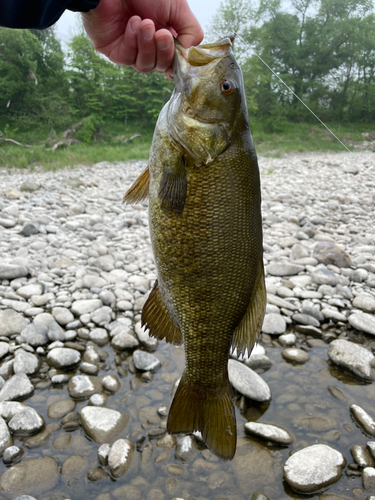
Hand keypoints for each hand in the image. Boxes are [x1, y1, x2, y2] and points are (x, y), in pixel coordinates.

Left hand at [81, 0, 202, 75]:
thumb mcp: (179, 9)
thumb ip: (191, 33)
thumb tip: (189, 56)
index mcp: (163, 37)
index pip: (173, 63)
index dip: (178, 63)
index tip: (182, 55)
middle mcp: (147, 46)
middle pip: (161, 66)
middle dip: (164, 52)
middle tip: (161, 33)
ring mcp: (130, 50)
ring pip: (145, 66)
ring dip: (147, 46)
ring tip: (145, 23)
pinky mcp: (114, 51)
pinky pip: (128, 58)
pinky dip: (132, 41)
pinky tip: (132, 22)